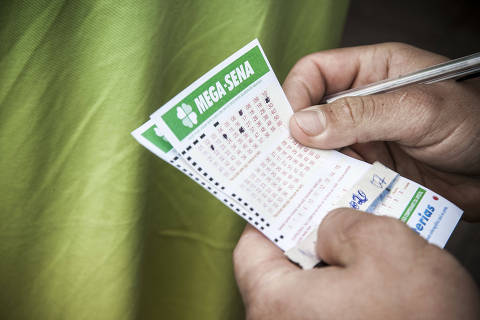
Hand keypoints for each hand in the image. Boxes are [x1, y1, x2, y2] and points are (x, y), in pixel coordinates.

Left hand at [234, 209, 479, 319]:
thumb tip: (328, 227)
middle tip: (330, 210)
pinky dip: (344, 287)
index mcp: (277, 303)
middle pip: (280, 268)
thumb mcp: (386, 246)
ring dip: (332, 261)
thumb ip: (344, 222)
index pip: (250, 250)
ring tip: (357, 238)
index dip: (270, 218)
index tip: (288, 199)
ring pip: (308, 287)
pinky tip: (370, 272)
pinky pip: (327, 307)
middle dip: (308, 235)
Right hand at [284, 42, 479, 220]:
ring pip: (318, 146)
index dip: (295, 93)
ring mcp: (364, 137)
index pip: (316, 72)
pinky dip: (324, 183)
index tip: (287, 124)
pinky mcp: (369, 168)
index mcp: (372, 70)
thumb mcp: (418, 109)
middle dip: (294, 133)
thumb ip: (360, 115)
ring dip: (307, 163)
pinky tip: (319, 194)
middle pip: (310, 112)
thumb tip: (301, 124)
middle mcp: (361, 103)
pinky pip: (335, 173)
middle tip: (280, 157)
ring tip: (295, 181)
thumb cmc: (475, 124)